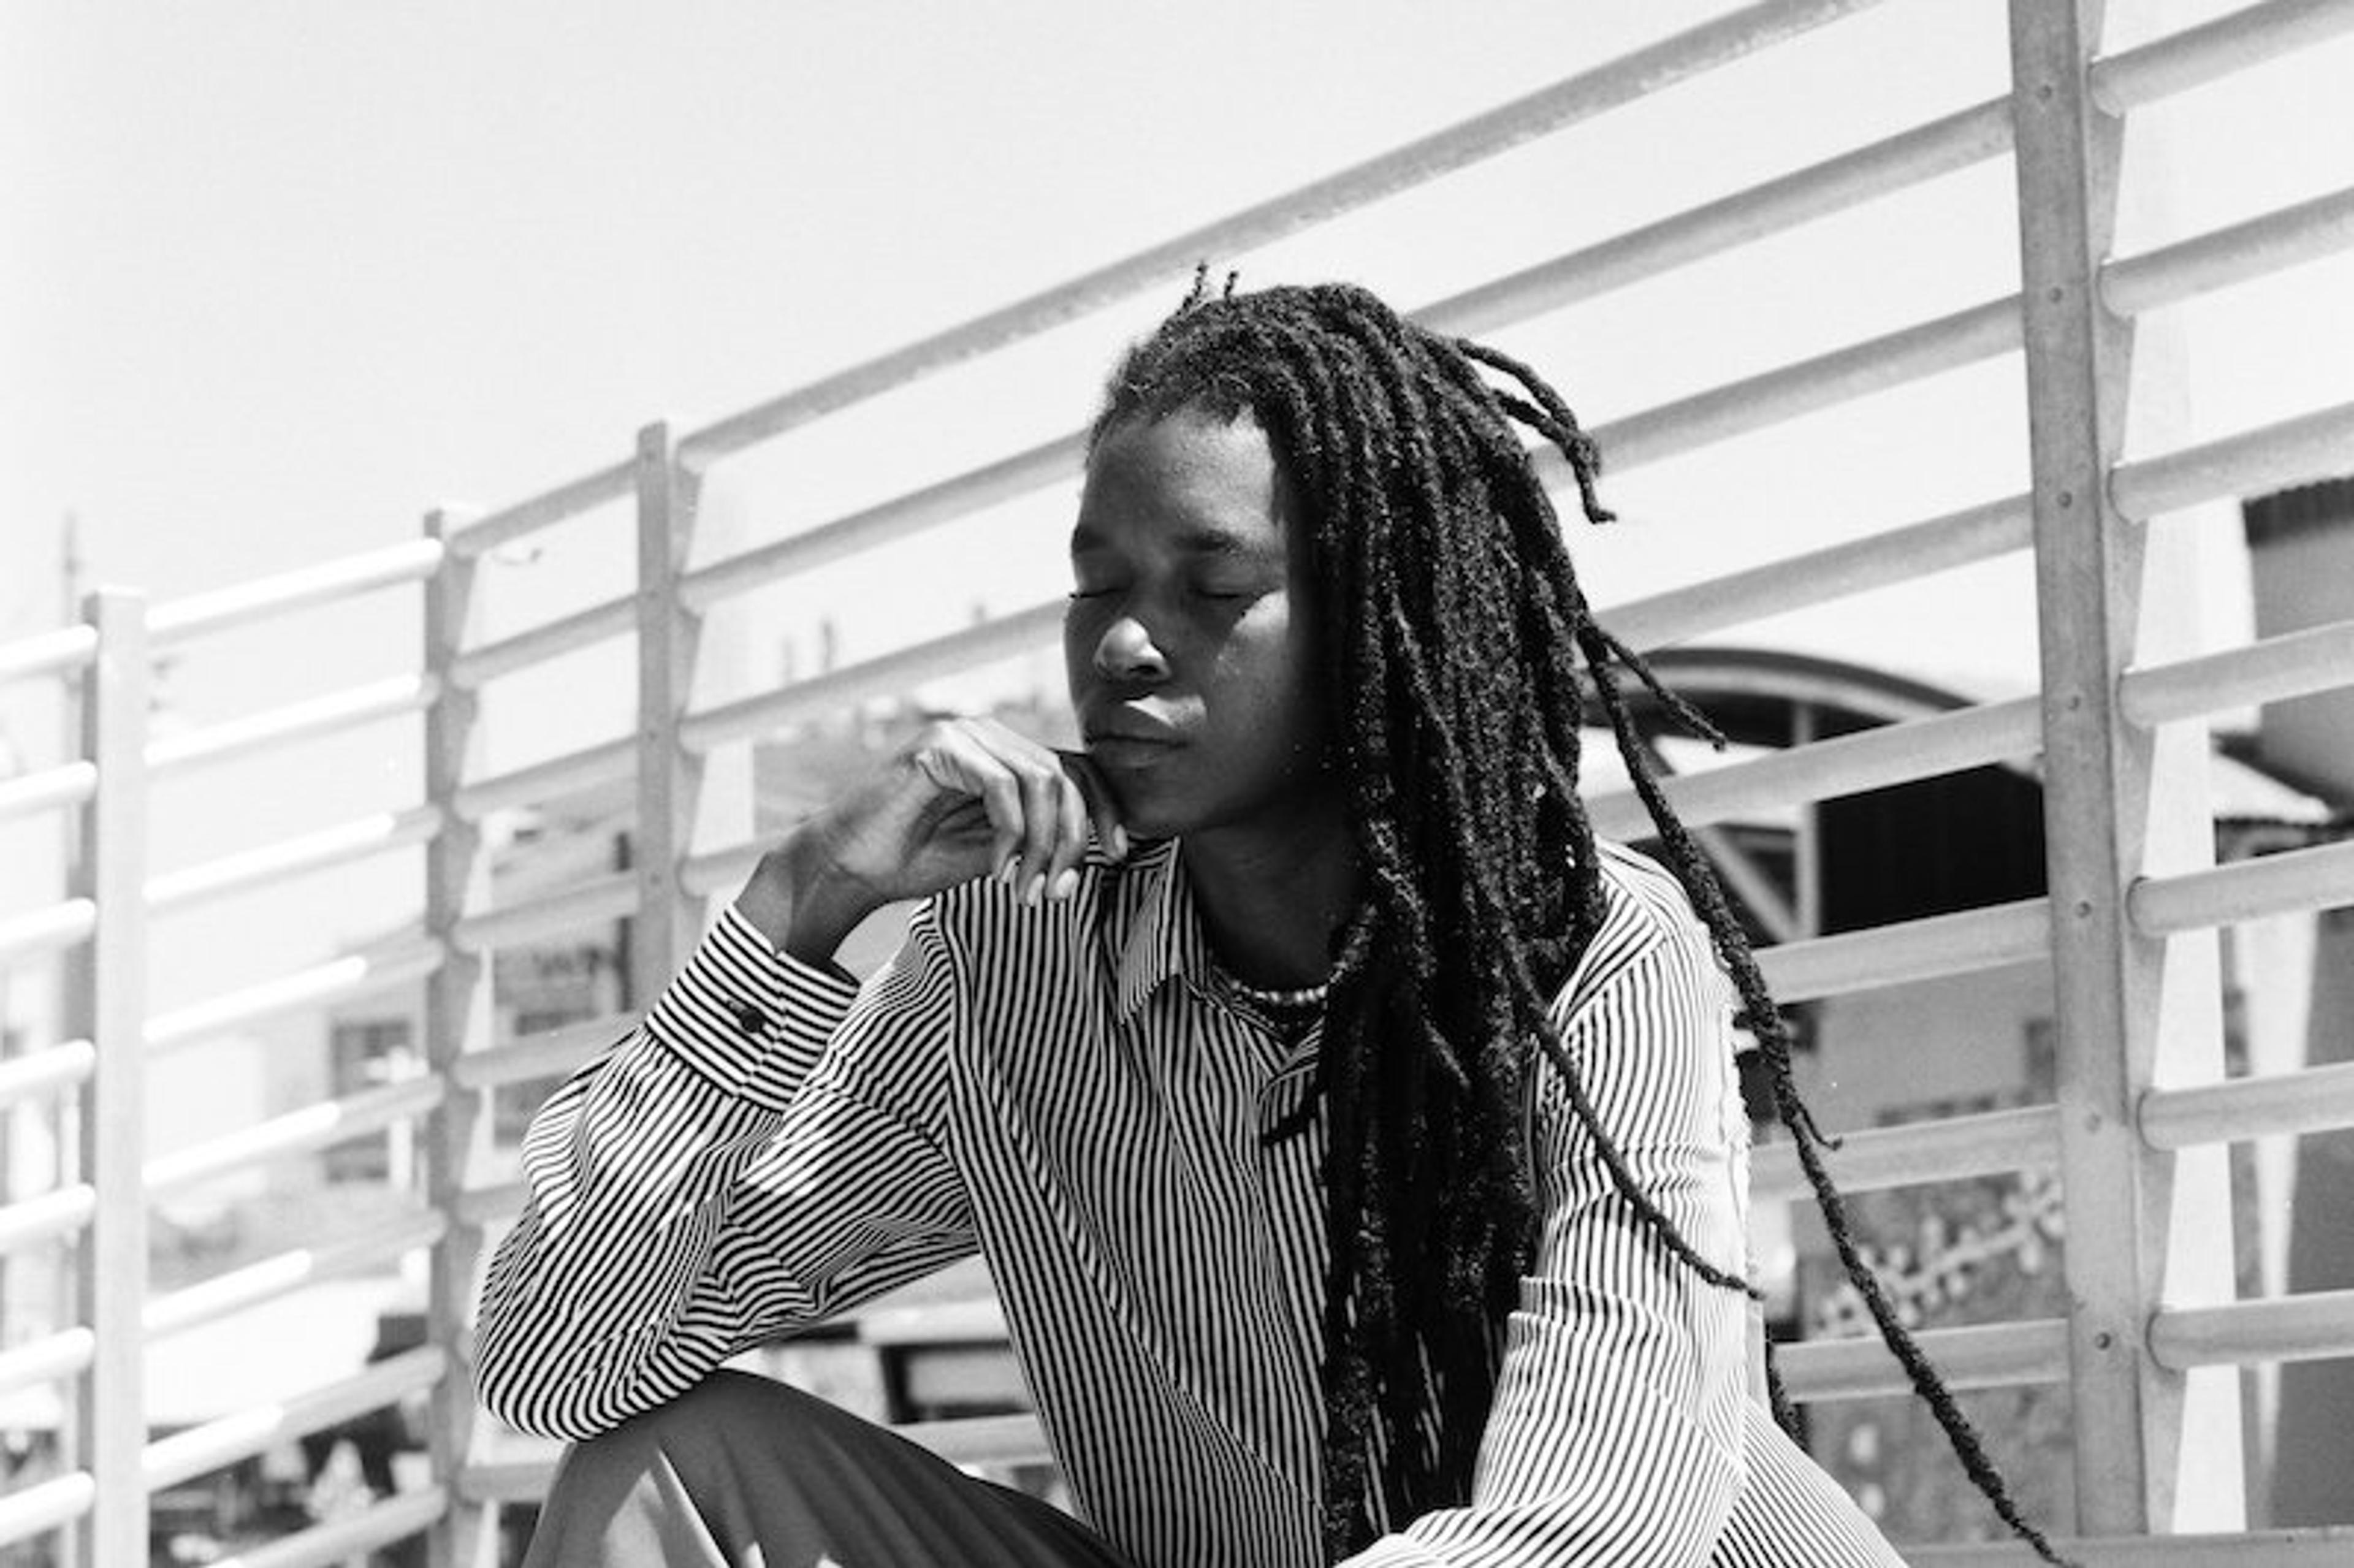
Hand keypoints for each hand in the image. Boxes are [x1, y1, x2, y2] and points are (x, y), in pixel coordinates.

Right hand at [739, 717, 1126, 960]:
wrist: (848, 868)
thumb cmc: (916, 860)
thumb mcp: (998, 851)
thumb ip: (1042, 838)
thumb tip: (1100, 846)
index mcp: (1005, 755)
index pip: (1078, 768)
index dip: (1105, 810)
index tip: (1117, 854)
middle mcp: (989, 735)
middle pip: (1067, 774)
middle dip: (1073, 839)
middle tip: (1055, 892)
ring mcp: (963, 734)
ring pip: (1042, 780)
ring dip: (1043, 844)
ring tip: (1024, 888)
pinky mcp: (939, 746)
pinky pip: (1003, 786)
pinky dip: (1010, 834)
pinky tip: (995, 869)